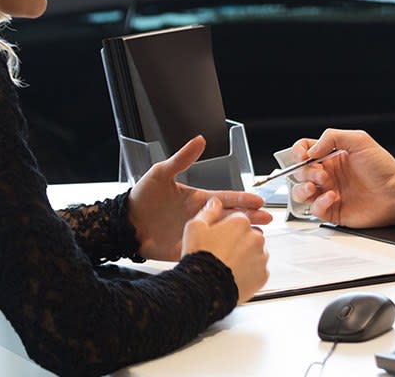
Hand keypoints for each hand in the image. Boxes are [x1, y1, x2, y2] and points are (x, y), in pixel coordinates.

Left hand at [127, 135, 271, 260]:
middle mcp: (201, 216)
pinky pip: (209, 251)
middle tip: (268, 218)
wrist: (126, 223)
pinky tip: (235, 254)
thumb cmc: (142, 196)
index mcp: (198, 198)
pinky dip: (223, 252)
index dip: (243, 199)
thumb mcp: (161, 173)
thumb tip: (199, 139)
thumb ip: (182, 159)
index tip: (259, 200)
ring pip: (225, 235)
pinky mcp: (188, 249)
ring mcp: (197, 233)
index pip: (226, 198)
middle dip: (250, 217)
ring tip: (258, 237)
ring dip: (240, 235)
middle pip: (231, 216)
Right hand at [182, 197, 268, 302]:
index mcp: (240, 223)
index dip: (227, 228)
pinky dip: (250, 273)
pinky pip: (258, 271)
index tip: (219, 236)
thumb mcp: (195, 227)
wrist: (206, 287)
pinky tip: (235, 276)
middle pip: (249, 236)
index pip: (238, 220)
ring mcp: (261, 258)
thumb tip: (215, 203)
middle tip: (222, 252)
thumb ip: (208, 212)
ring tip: (227, 266)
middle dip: (239, 242)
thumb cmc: (200, 256)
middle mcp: (255, 238)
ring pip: (256, 253)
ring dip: (246, 257)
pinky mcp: (263, 276)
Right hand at [287, 129, 394, 227]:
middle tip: (321, 174)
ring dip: (302, 189)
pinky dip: (319, 203)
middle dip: (305, 172)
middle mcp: (328, 175)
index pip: (304, 151)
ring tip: (317, 186)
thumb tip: (311, 150)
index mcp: (331, 157)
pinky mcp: (334, 211)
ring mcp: (329, 193)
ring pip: (300, 193)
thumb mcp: (359, 140)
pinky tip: (333, 197)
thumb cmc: (384, 167)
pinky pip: (315, 210)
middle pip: (298, 172)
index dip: (298, 153)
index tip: (303, 156)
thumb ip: (331, 137)